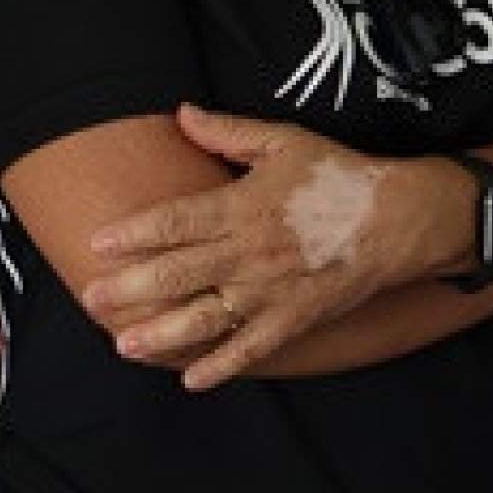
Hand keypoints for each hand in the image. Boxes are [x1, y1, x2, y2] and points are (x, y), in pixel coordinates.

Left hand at [77, 105, 472, 391]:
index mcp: (242, 207)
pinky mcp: (295, 319)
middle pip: (180, 273)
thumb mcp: (282, 141)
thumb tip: (180, 113)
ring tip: (125, 345)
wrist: (400, 218)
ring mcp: (271, 291)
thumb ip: (227, 131)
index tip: (97, 243)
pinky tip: (190, 379)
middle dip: (132, 288)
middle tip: (92, 298)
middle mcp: (250, 253)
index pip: (176, 222)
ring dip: (163, 332)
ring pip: (208, 316)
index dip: (134, 233)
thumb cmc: (337, 175)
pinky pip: (252, 348)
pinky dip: (221, 365)